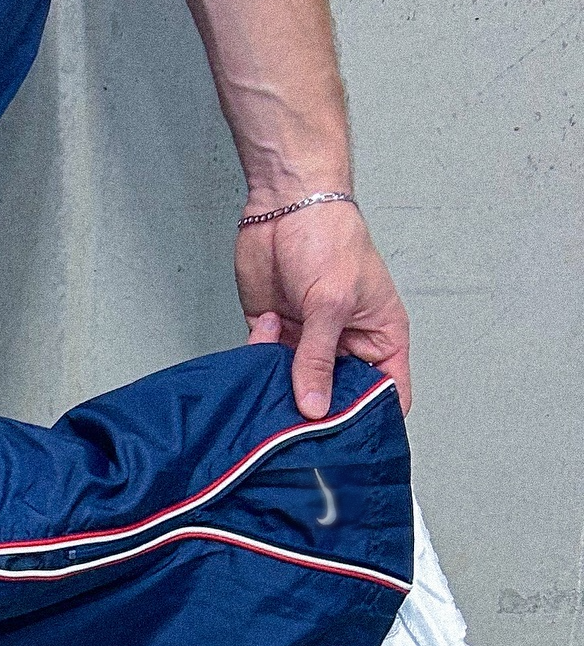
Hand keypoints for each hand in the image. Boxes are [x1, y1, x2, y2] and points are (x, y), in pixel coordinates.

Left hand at [235, 202, 409, 418]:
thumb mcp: (330, 303)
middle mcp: (345, 345)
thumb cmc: (330, 238)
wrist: (285, 204)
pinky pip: (264, 365)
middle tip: (298, 423)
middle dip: (317, 410)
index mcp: (379, 338)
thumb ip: (318, 358)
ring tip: (275, 375)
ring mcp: (308, 340)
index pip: (387, 392)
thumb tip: (315, 407)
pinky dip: (259, 358)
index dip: (372, 418)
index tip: (348, 441)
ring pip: (295, 386)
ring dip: (281, 386)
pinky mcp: (275, 332)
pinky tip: (266, 326)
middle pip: (336, 397)